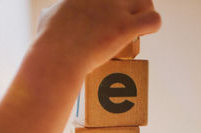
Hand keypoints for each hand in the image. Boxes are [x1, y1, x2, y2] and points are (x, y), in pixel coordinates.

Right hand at [35, 0, 160, 74]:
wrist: (57, 58)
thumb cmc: (48, 44)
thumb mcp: (47, 19)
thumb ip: (54, 11)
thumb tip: (52, 14)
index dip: (114, 1)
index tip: (112, 12)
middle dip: (131, 4)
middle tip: (128, 18)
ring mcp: (115, 10)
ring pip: (146, 0)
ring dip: (146, 11)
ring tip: (139, 24)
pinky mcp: (124, 27)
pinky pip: (153, 19)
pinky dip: (153, 24)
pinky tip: (146, 32)